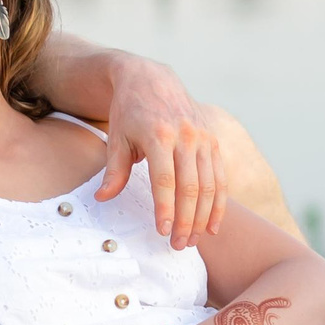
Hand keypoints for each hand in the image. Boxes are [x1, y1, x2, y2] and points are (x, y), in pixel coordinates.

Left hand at [95, 57, 226, 248]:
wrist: (152, 78)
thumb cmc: (130, 112)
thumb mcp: (117, 138)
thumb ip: (114, 170)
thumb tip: (104, 198)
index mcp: (159, 134)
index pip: (165, 179)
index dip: (166, 208)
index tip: (163, 231)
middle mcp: (186, 136)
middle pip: (191, 187)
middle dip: (187, 220)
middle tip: (179, 245)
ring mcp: (203, 138)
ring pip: (211, 185)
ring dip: (204, 217)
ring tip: (194, 241)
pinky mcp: (213, 141)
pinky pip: (221, 178)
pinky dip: (220, 204)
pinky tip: (213, 227)